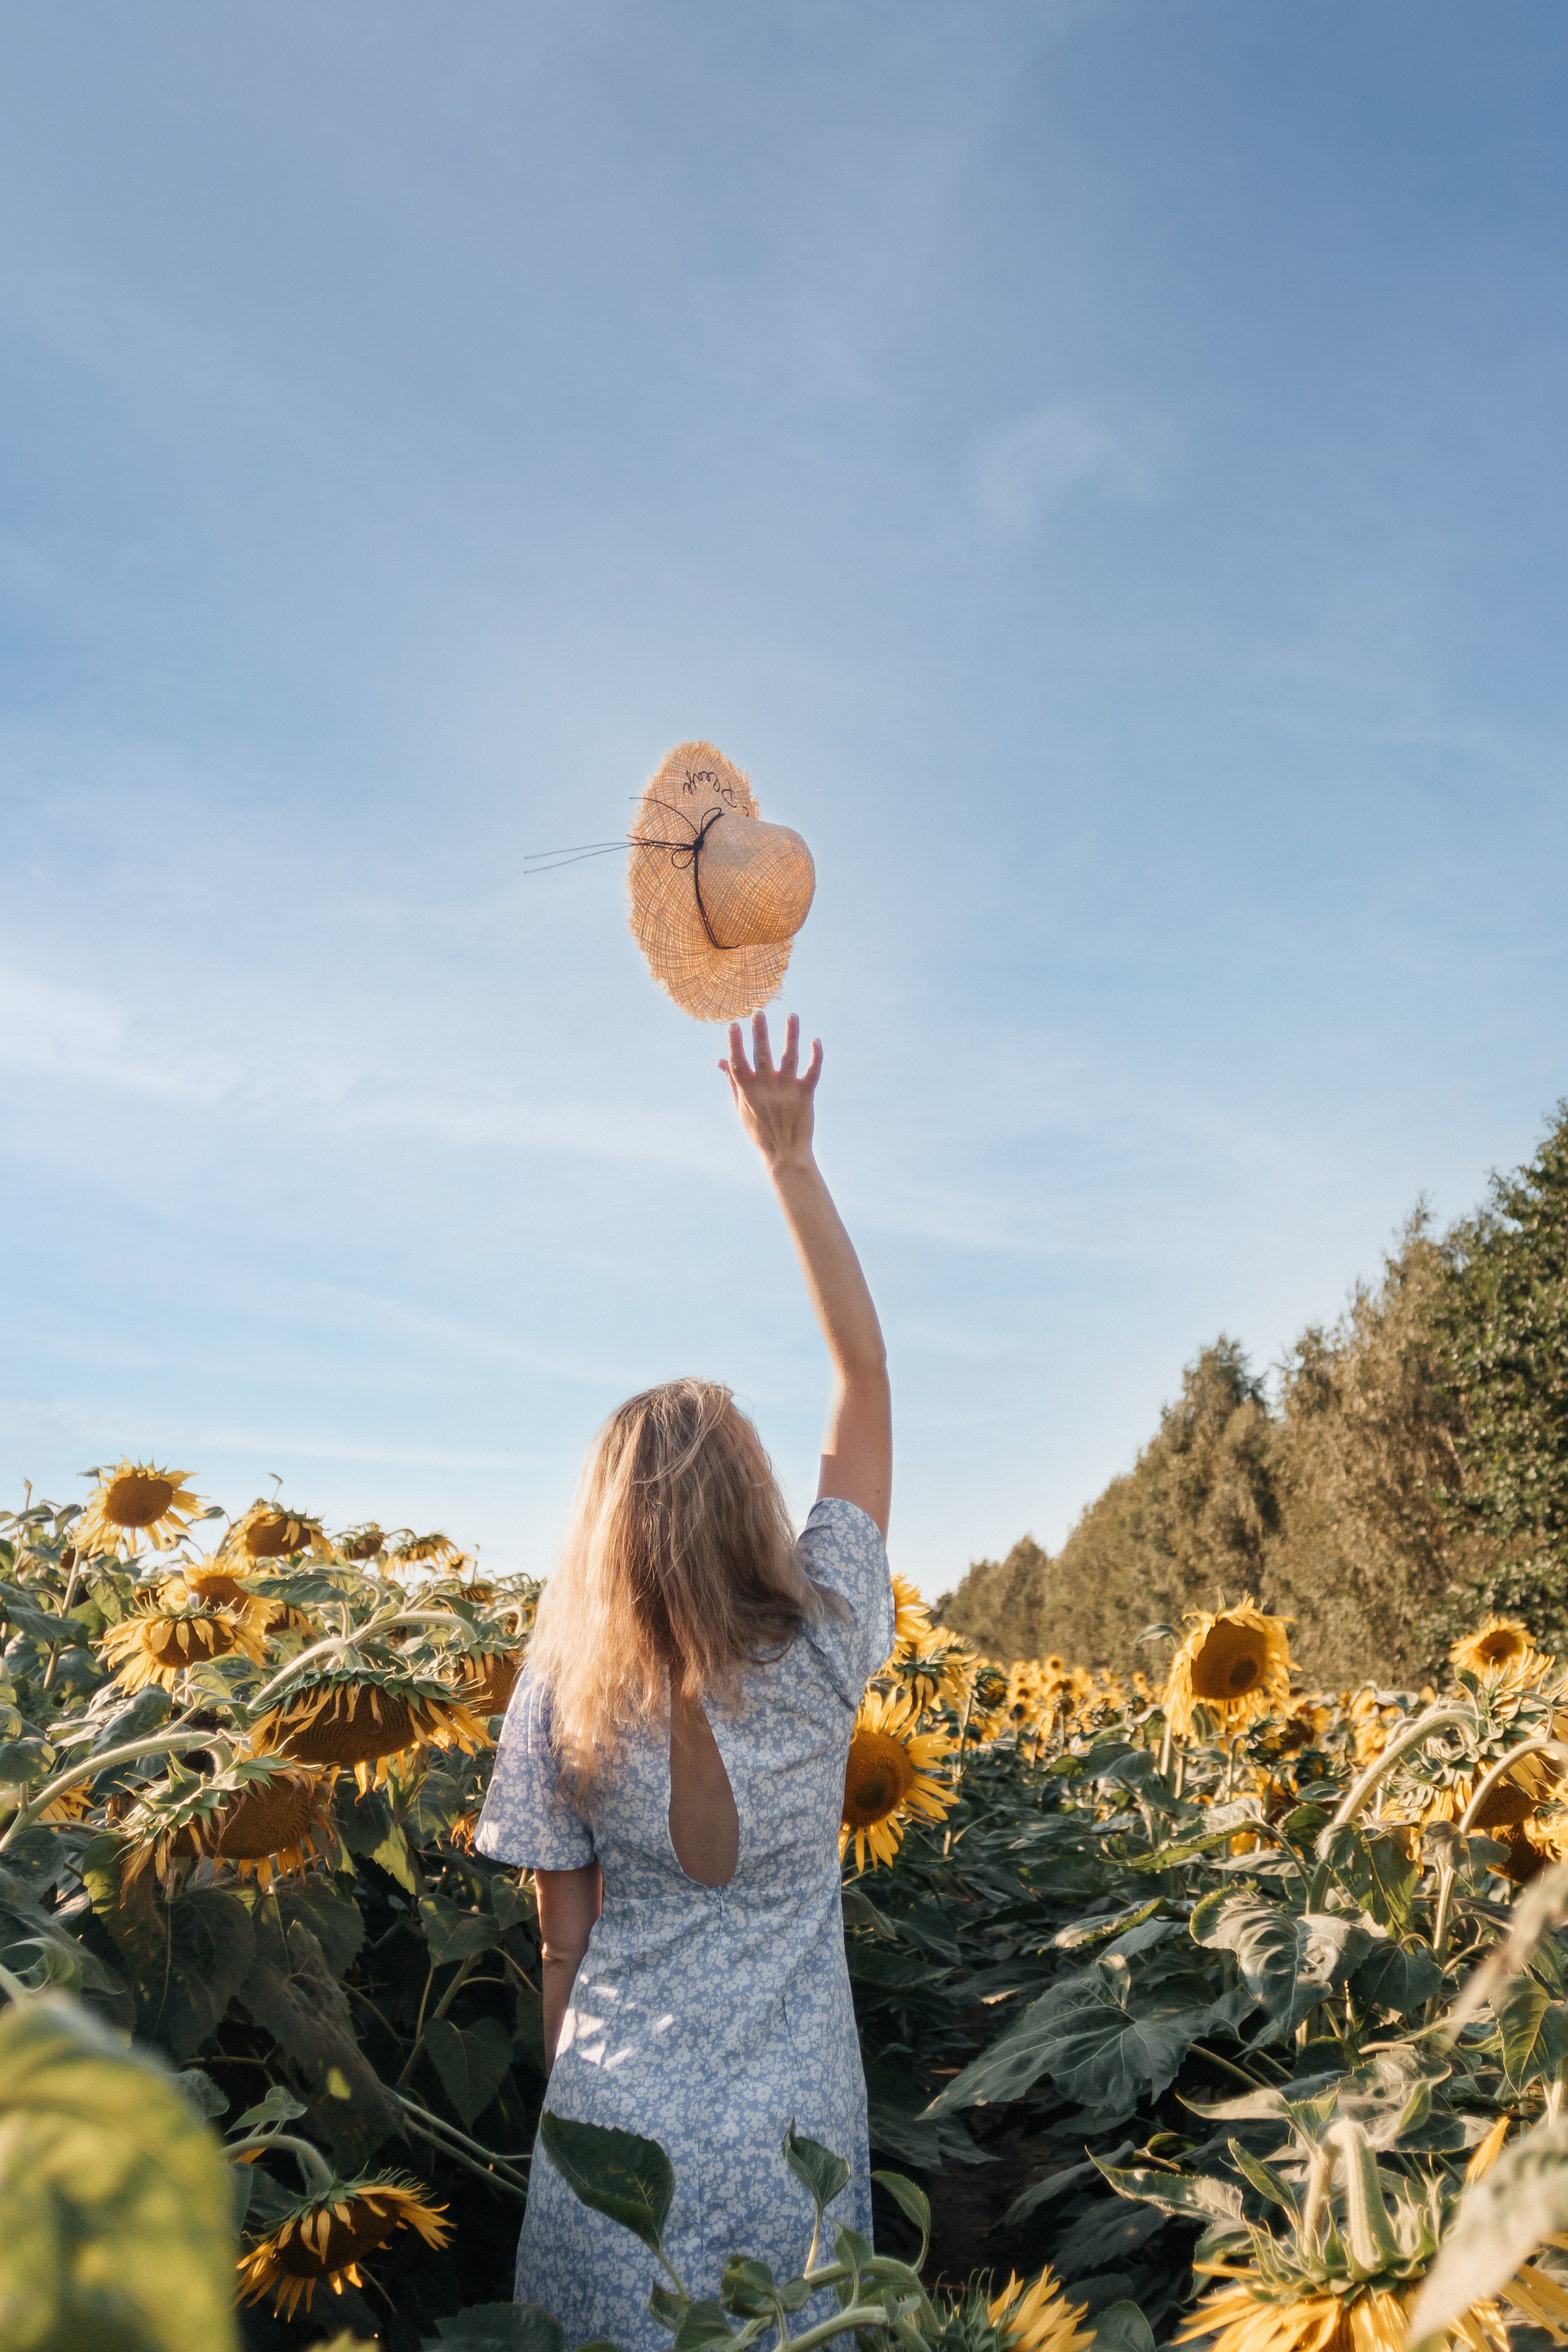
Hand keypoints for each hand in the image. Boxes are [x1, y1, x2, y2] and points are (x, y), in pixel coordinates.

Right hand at [719, 1012, 821, 1170]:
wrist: (785, 1154)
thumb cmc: (760, 1130)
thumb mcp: (741, 1108)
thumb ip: (733, 1083)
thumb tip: (720, 1060)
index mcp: (748, 1092)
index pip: (738, 1064)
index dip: (734, 1044)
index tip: (734, 1025)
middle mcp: (767, 1090)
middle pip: (762, 1056)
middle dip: (760, 1033)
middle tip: (758, 1012)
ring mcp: (787, 1091)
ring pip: (790, 1058)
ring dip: (791, 1036)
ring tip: (792, 1016)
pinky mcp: (805, 1095)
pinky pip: (812, 1072)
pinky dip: (816, 1057)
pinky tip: (815, 1040)